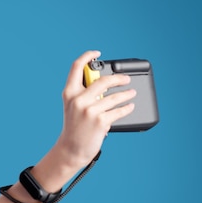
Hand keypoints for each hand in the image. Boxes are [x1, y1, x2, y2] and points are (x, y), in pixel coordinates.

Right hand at [57, 50, 135, 168]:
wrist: (71, 150)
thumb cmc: (74, 128)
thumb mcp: (72, 107)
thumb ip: (84, 94)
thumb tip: (105, 83)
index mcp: (69, 93)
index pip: (76, 67)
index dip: (87, 56)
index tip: (96, 53)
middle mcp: (78, 100)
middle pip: (103, 80)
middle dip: (119, 78)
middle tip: (126, 79)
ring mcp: (89, 110)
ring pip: (115, 97)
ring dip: (127, 94)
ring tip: (132, 93)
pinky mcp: (100, 121)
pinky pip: (118, 111)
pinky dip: (127, 108)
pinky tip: (130, 106)